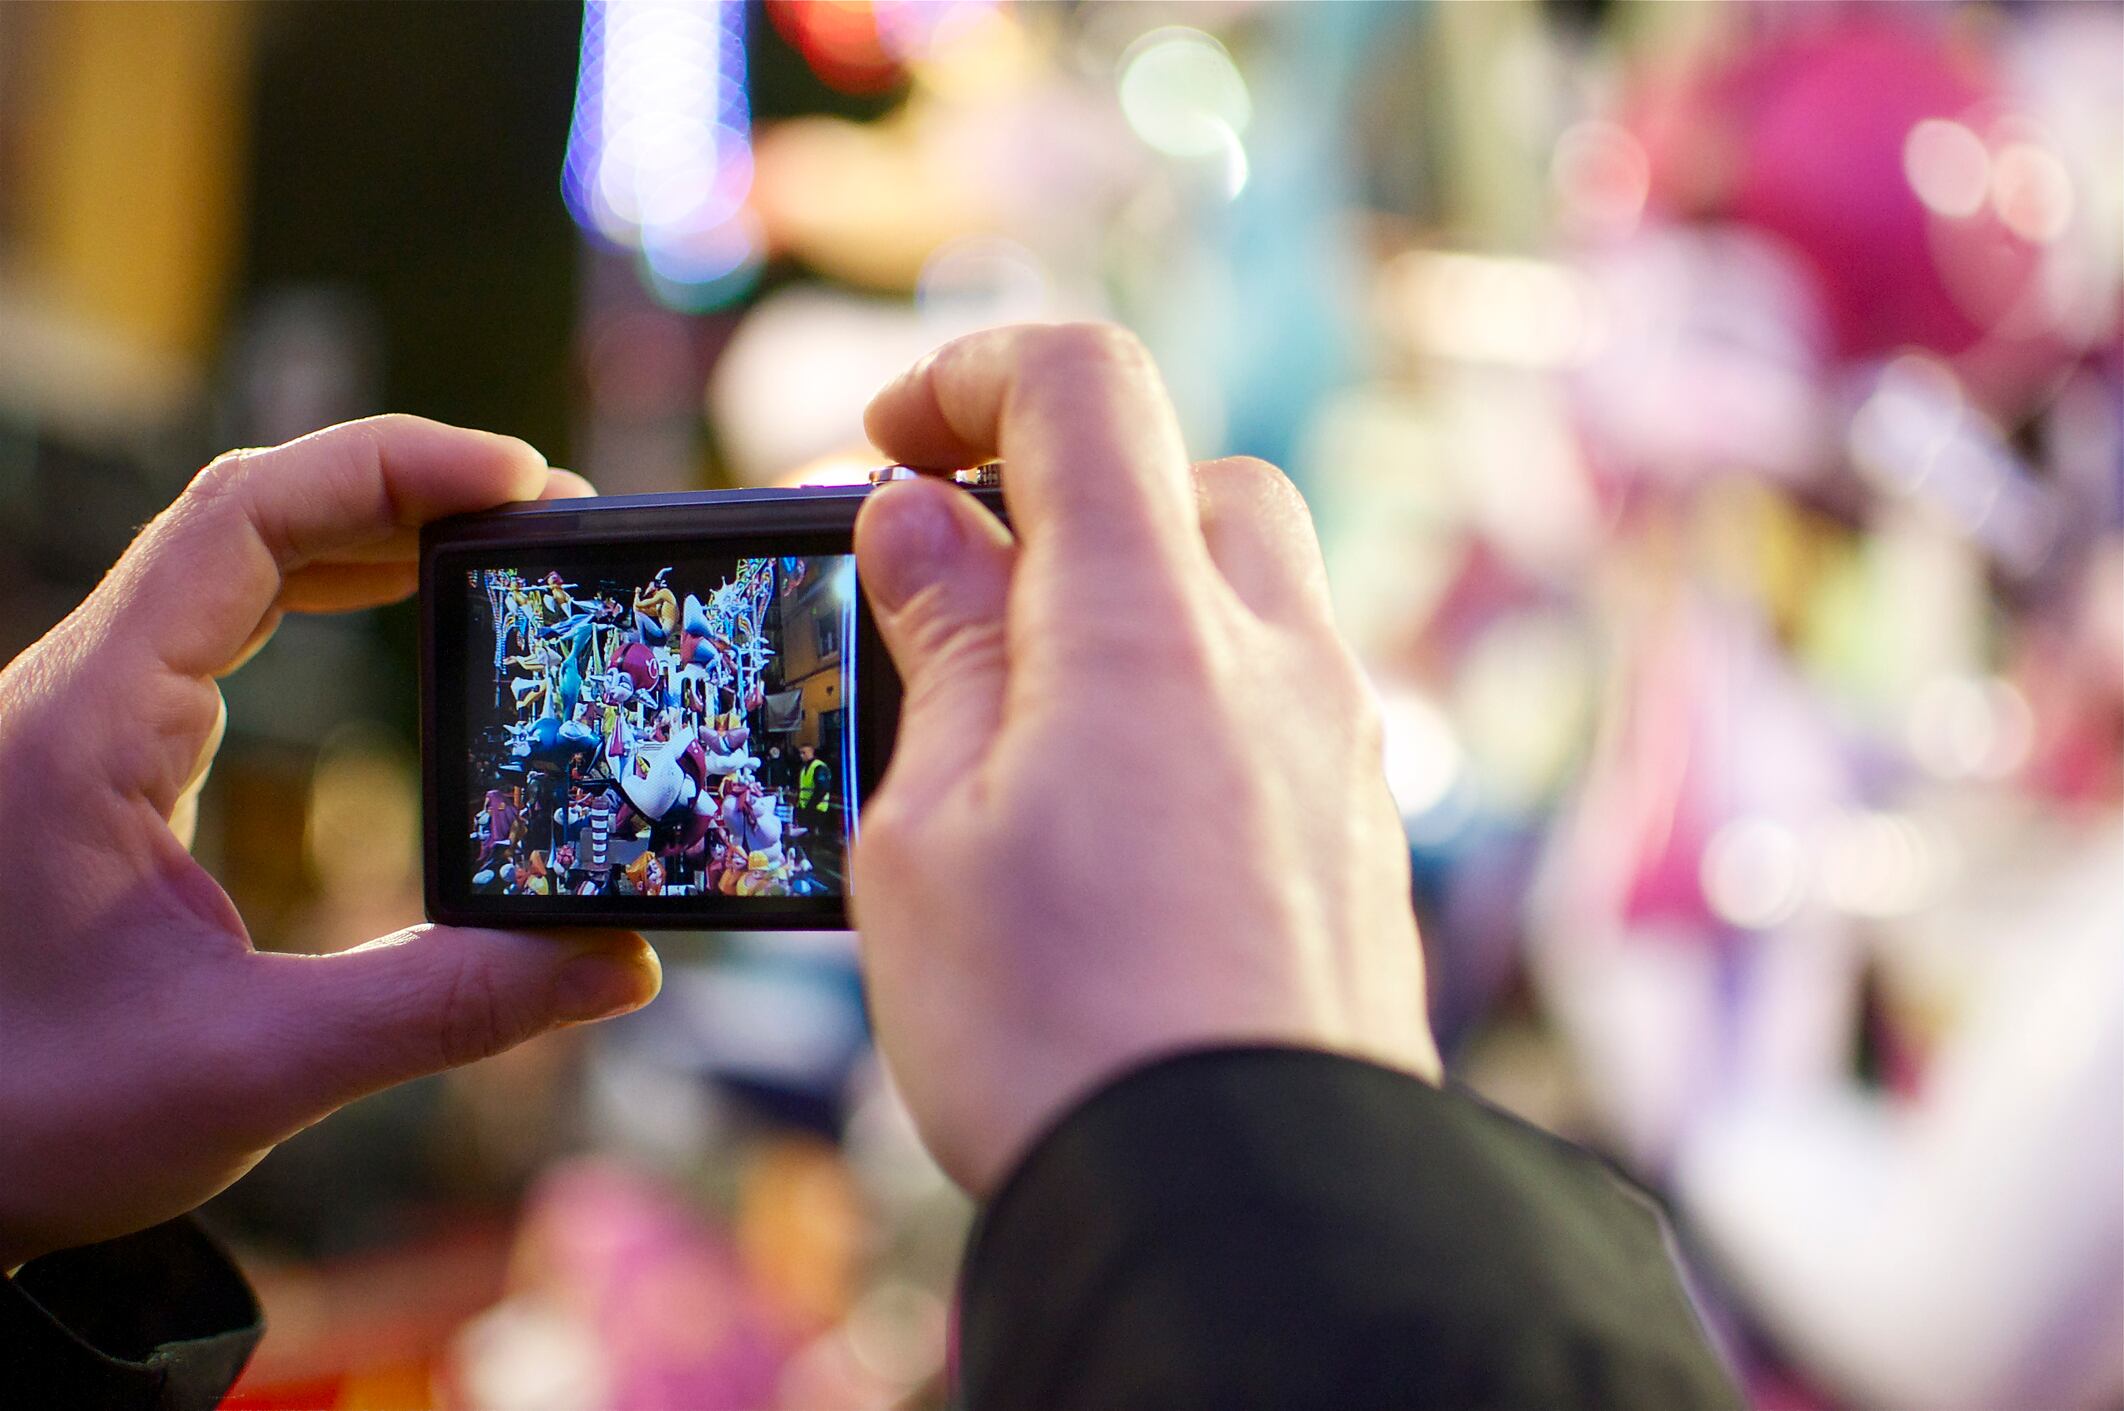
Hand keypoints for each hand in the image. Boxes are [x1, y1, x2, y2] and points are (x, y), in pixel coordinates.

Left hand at [0, 417, 658, 1267]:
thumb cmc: (29, 1122)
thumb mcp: (254, 1071)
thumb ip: (447, 1007)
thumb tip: (620, 962)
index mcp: (91, 728)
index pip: (244, 515)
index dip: (392, 467)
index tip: (521, 482)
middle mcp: (76, 694)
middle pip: (251, 511)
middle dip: (408, 489)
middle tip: (549, 516)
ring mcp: (84, 717)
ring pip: (234, 557)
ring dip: (372, 532)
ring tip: (500, 546)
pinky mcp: (101, 753)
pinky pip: (222, 617)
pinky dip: (328, 587)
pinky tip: (404, 610)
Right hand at [850, 325, 1439, 1195]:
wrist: (1243, 1217)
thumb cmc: (1060, 1035)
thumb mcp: (930, 831)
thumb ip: (938, 647)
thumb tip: (922, 523)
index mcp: (1152, 627)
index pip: (1083, 388)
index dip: (967, 377)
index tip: (887, 446)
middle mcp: (1278, 663)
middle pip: (1186, 477)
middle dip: (1058, 495)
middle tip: (952, 590)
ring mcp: (1342, 752)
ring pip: (1248, 590)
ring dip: (1132, 598)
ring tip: (1022, 718)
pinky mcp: (1363, 840)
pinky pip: (1283, 701)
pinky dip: (1194, 695)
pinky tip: (1115, 810)